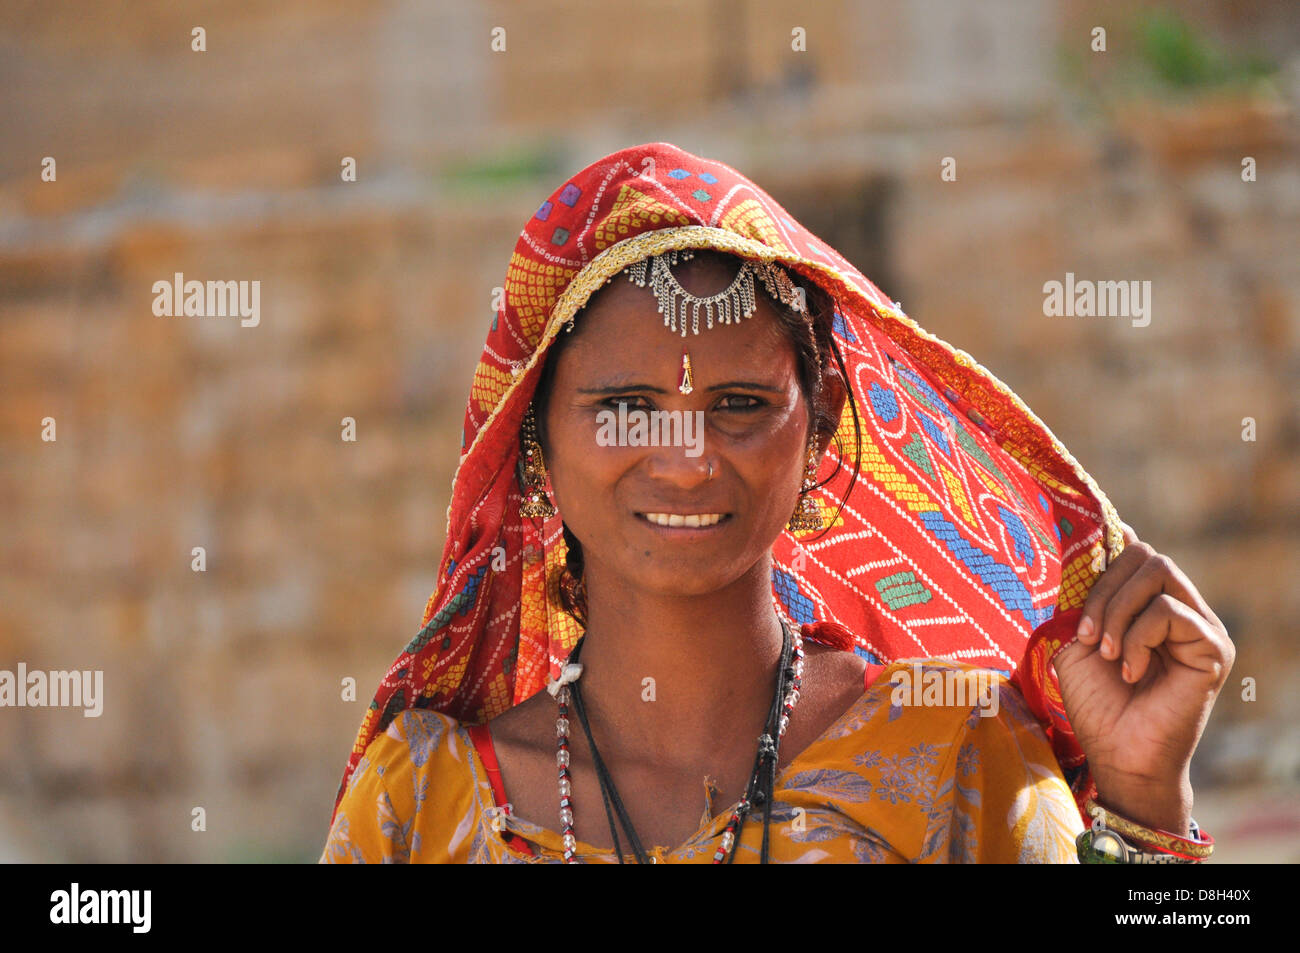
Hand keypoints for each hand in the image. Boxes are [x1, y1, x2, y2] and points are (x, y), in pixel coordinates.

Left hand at [1052, 522, 1234, 836]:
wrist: (1118, 755)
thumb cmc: (1096, 702)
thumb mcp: (1078, 638)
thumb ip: (1086, 596)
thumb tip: (1093, 545)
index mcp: (1149, 605)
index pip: (1135, 553)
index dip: (1106, 551)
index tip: (1077, 571)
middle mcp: (1181, 609)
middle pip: (1145, 555)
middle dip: (1104, 589)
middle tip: (1088, 635)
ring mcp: (1201, 626)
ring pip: (1158, 572)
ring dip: (1118, 612)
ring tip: (1107, 654)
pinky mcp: (1213, 647)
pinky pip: (1170, 611)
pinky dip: (1138, 638)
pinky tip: (1131, 671)